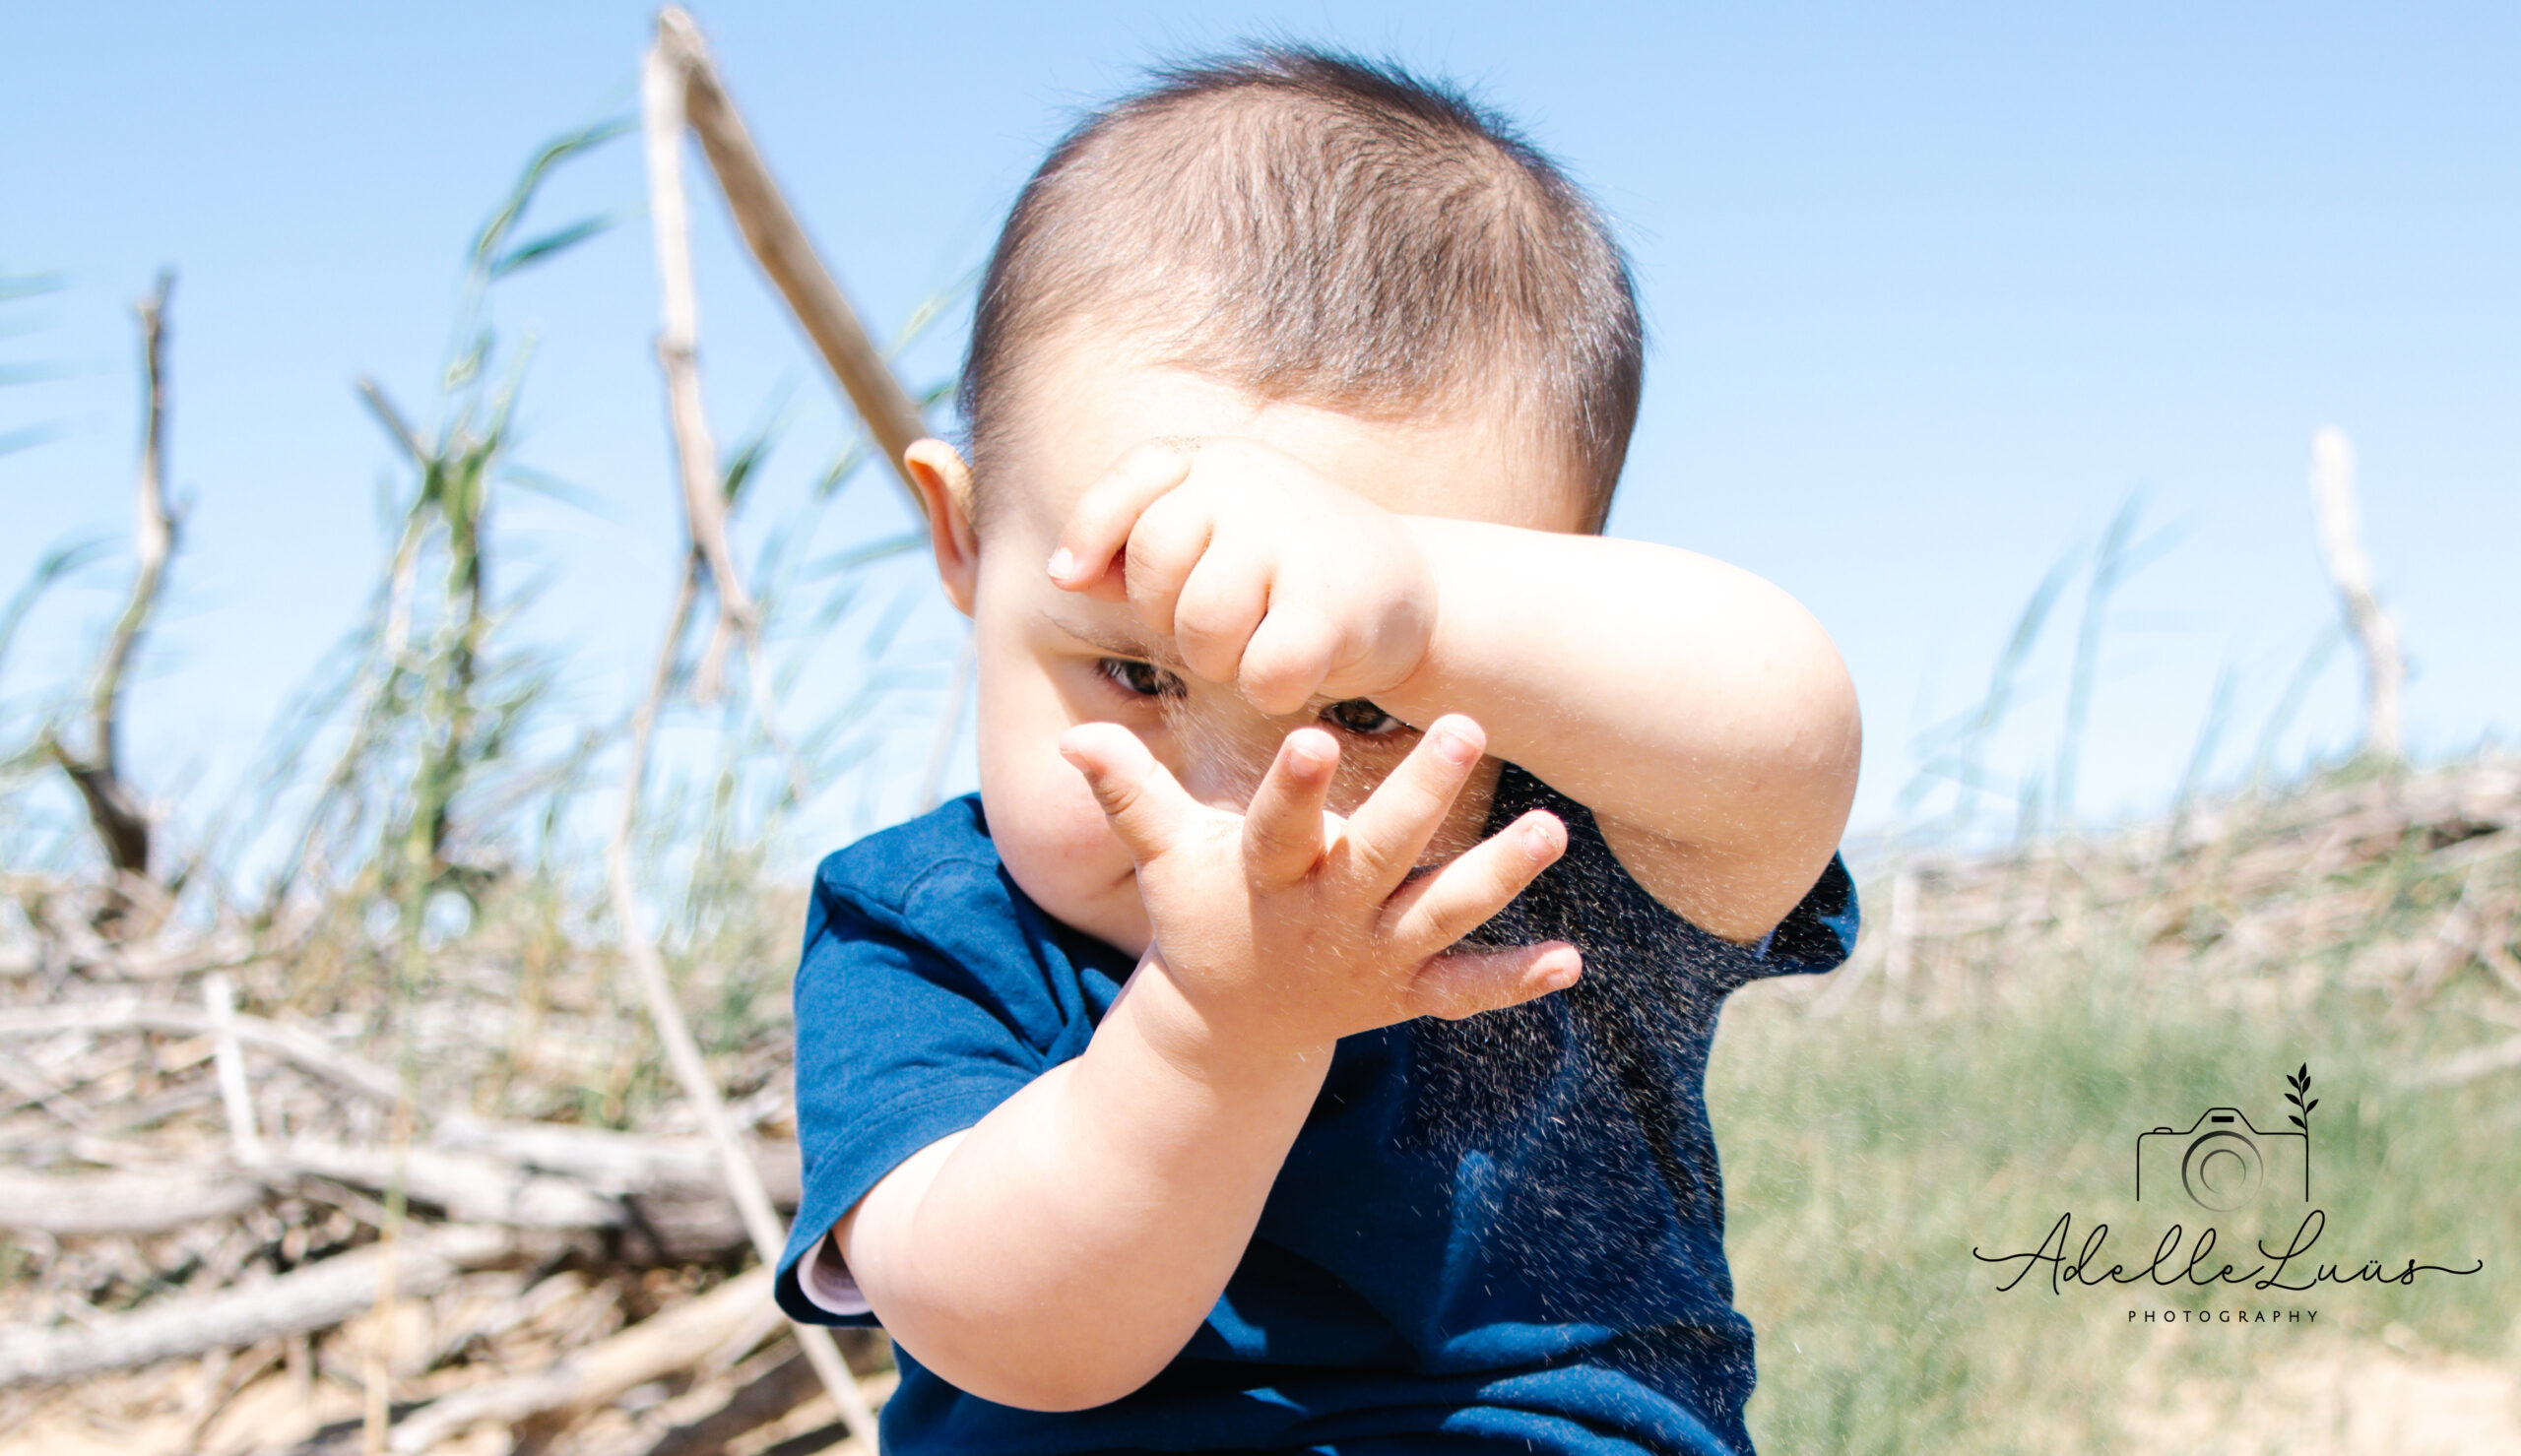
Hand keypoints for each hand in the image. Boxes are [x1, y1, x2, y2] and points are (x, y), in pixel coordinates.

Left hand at [1048, 438, 1436, 715]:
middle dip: (1167, 614)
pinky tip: (1298, 669)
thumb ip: (1135, 547)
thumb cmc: (1284, 572)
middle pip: (1156, 561)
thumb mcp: (1210, 536)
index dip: (1092, 532)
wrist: (1407, 592)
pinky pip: (1261, 671)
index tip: (1070, 579)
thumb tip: (1065, 574)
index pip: (1133, 479)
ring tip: (1256, 644)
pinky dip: (1270, 688)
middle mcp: (1255, 484)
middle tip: (1216, 621)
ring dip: (1218, 659)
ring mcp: (1296, 538)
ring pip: (1202, 624)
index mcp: (1218, 462)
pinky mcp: (1334, 605)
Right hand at [1058, 712, 1582, 1066]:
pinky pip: (1466, 992)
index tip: (1315, 738)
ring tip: (1554, 831)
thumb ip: (1129, 793)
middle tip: (1467, 730)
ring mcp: (1374, 960)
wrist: (1227, 1033)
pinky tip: (1571, 962)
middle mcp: (1328, 917)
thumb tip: (1073, 739)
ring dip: (1499, 876)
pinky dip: (1515, 981)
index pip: (1278, 827)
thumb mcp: (1163, 856)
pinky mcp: (1407, 994)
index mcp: (1269, 876)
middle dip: (1423, 796)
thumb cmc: (1202, 913)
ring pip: (1444, 914)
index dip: (1295, 789)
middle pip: (1381, 854)